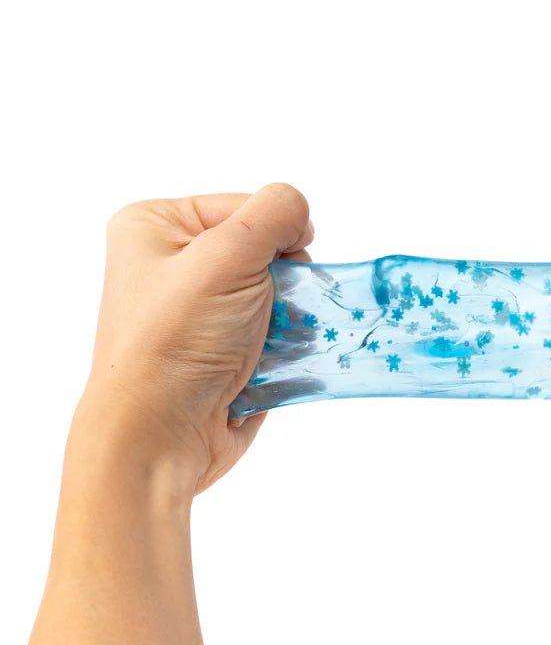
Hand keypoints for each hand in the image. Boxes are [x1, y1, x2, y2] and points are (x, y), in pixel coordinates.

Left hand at [83, 182, 312, 493]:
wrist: (159, 437)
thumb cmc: (177, 342)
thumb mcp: (227, 256)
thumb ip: (275, 213)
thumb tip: (300, 216)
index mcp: (156, 226)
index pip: (247, 206)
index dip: (276, 233)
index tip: (280, 268)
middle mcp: (174, 265)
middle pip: (266, 253)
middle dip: (285, 283)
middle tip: (270, 310)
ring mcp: (199, 313)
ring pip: (278, 297)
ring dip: (289, 319)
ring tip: (269, 343)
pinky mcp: (222, 352)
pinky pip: (274, 335)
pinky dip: (284, 348)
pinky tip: (270, 364)